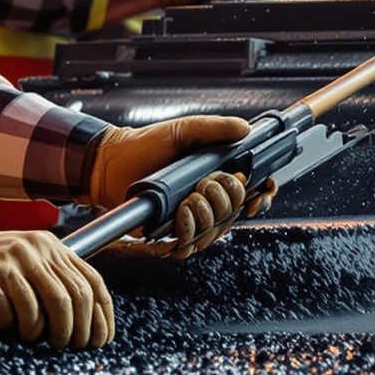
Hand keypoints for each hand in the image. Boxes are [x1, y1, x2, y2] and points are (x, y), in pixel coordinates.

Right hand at [0, 218, 114, 347]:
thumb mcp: (25, 268)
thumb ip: (54, 284)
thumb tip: (90, 328)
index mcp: (51, 247)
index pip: (92, 283)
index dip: (102, 317)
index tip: (101, 343)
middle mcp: (35, 248)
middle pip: (72, 298)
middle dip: (75, 331)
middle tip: (66, 349)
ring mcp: (9, 259)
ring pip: (43, 307)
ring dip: (40, 333)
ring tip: (30, 339)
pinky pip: (8, 312)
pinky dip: (8, 327)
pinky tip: (1, 327)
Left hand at [88, 116, 262, 255]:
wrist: (112, 161)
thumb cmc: (145, 144)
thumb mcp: (184, 129)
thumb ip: (215, 128)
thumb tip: (246, 130)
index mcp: (215, 177)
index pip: (252, 193)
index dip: (262, 195)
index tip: (260, 190)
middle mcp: (206, 201)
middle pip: (234, 214)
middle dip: (226, 201)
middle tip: (205, 184)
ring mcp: (189, 219)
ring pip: (214, 232)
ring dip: (205, 216)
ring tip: (187, 198)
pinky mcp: (169, 233)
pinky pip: (189, 245)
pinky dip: (187, 233)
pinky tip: (179, 216)